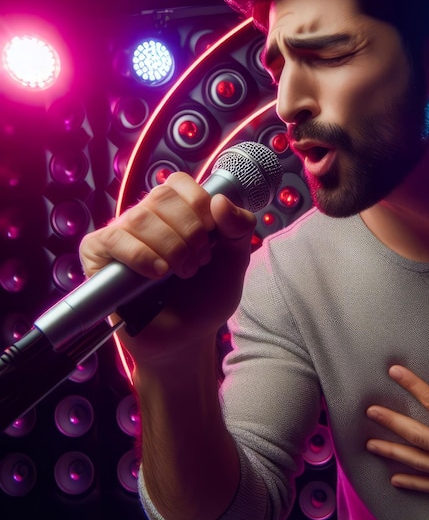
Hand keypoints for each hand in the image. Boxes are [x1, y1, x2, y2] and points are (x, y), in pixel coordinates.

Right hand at [79, 172, 255, 364]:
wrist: (188, 337)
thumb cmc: (206, 296)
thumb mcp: (235, 260)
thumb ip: (238, 228)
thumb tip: (220, 200)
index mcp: (175, 211)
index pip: (179, 183)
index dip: (199, 205)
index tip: (212, 236)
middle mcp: (146, 218)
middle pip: (161, 197)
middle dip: (189, 232)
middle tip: (198, 262)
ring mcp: (121, 236)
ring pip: (138, 218)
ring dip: (169, 247)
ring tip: (181, 273)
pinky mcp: (99, 257)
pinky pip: (111, 239)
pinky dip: (139, 255)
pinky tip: (157, 273)